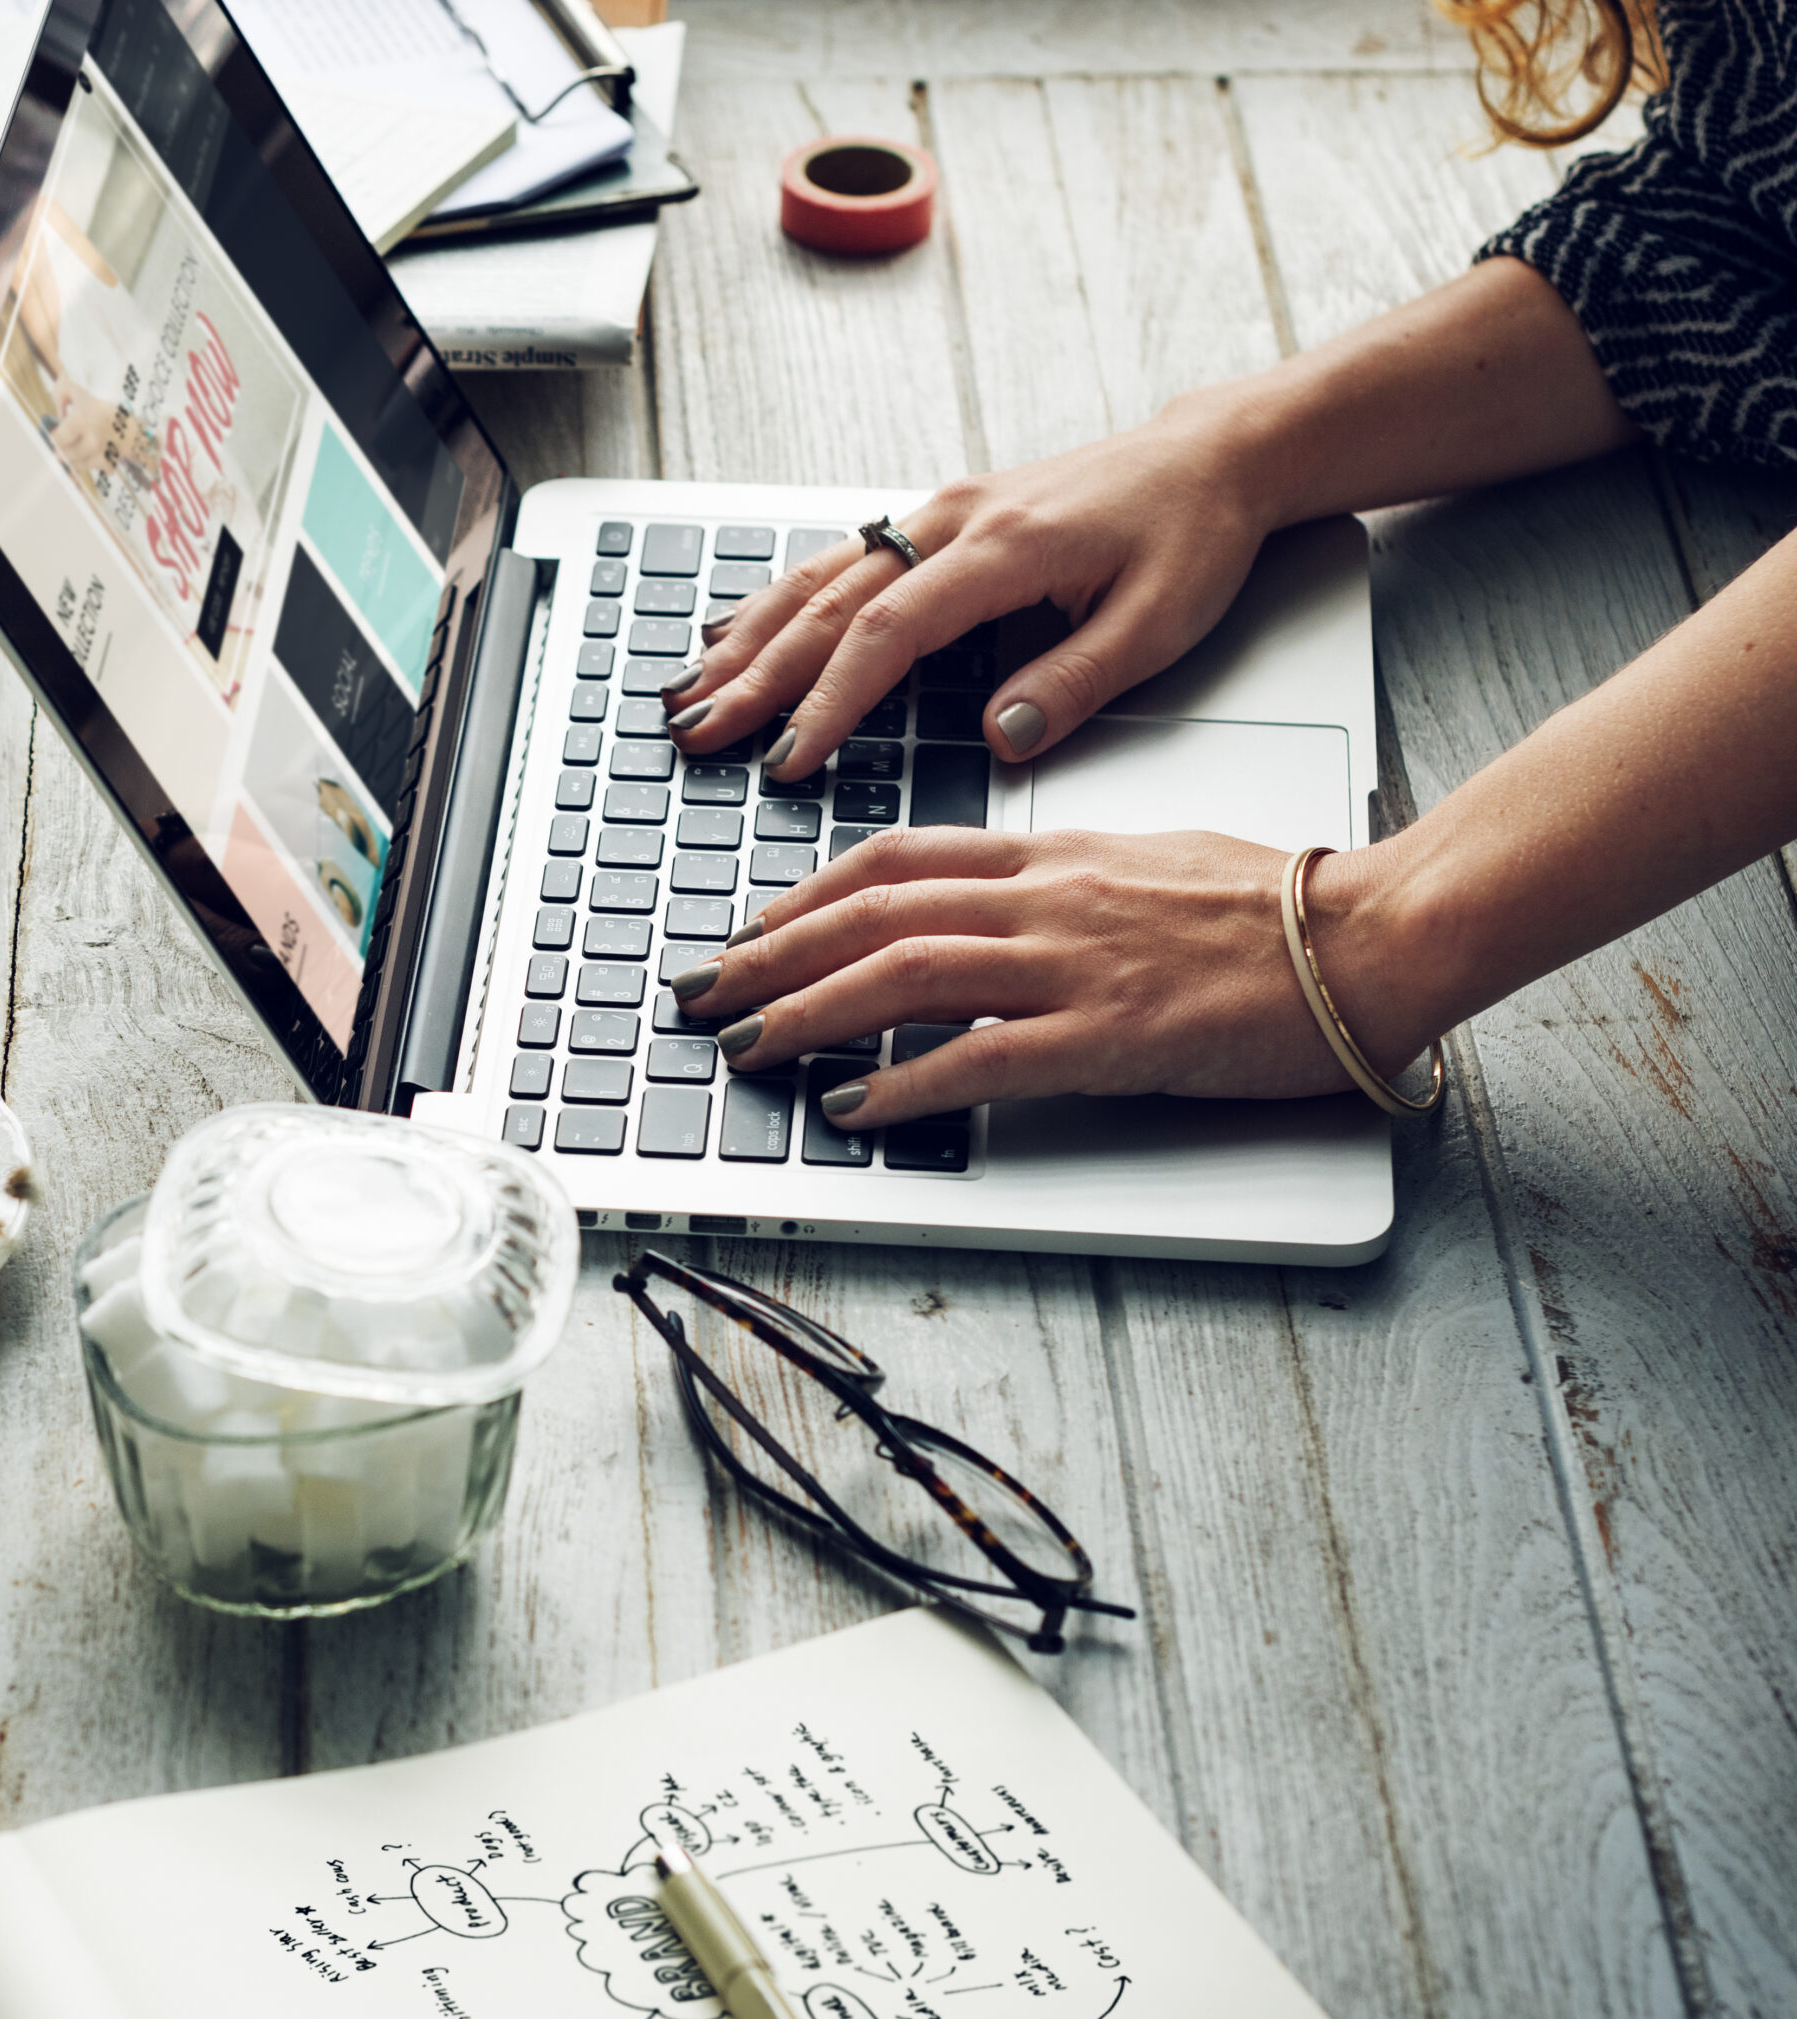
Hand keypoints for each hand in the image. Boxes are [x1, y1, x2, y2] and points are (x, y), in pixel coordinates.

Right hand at [657, 412, 1274, 774]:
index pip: (888, 634)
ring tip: (691, 690)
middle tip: (699, 732)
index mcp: (1003, 549)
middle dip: (756, 676)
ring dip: (748, 637)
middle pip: (830, 605)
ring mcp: (939, 513)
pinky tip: (736, 630)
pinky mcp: (939, 519)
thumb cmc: (1192, 535)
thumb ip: (1073, 684)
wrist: (1214, 454)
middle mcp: (955, 520)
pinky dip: (777, 599)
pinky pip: (839, 560)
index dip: (829, 702)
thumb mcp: (1158, 622)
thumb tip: (997, 739)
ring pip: (820, 577)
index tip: (788, 760)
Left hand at [669, 826, 1433, 1123]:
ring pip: (903, 974)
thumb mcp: (1142, 865)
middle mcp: (1045, 900)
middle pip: (872, 914)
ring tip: (745, 1049)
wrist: (1370, 934)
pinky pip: (980, 1058)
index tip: (752, 929)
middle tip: (703, 994)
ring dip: (808, 1014)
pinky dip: (904, 1082)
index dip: (805, 895)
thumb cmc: (1270, 907)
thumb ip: (1058, 883)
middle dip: (769, 957)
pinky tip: (852, 1106)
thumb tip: (995, 908)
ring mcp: (1072, 966)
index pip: (895, 858)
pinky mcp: (1108, 1036)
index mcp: (1051, 856)